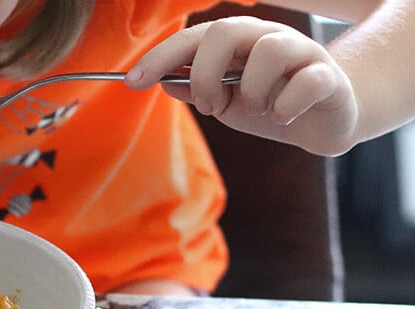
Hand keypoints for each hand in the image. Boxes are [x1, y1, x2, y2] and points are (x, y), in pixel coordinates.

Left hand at [125, 16, 357, 155]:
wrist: (320, 123)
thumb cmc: (267, 104)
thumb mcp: (223, 102)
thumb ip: (195, 90)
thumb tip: (164, 80)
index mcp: (236, 42)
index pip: (193, 38)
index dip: (161, 57)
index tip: (133, 81)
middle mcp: (266, 38)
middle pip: (225, 31)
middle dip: (205, 74)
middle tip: (208, 106)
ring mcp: (301, 52)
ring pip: (270, 50)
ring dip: (252, 90)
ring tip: (257, 110)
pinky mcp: (328, 76)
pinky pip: (307, 82)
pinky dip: (287, 106)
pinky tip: (282, 117)